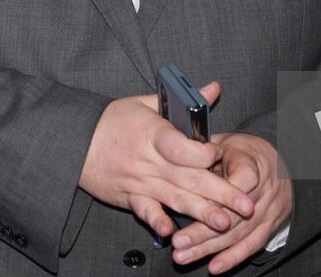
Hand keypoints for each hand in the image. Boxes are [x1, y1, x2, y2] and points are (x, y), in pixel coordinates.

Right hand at [78, 82, 253, 239]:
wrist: (74, 142)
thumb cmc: (112, 120)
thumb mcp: (145, 102)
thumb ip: (183, 100)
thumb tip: (214, 88)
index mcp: (153, 133)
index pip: (182, 146)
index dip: (204, 152)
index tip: (221, 153)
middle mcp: (149, 160)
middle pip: (190, 178)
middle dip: (221, 193)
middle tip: (246, 205)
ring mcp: (139, 181)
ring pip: (176, 199)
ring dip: (201, 213)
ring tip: (225, 224)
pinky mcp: (130, 198)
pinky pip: (145, 212)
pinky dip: (157, 222)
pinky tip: (171, 234)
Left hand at [171, 133, 292, 273]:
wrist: (283, 163)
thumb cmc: (247, 152)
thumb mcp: (228, 142)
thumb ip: (206, 149)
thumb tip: (180, 152)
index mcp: (253, 165)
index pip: (238, 184)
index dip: (219, 198)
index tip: (194, 206)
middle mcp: (264, 191)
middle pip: (234, 216)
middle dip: (204, 232)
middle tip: (179, 242)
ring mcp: (268, 211)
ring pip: (239, 234)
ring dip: (210, 248)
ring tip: (185, 256)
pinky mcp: (269, 226)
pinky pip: (252, 245)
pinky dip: (233, 258)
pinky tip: (214, 267)